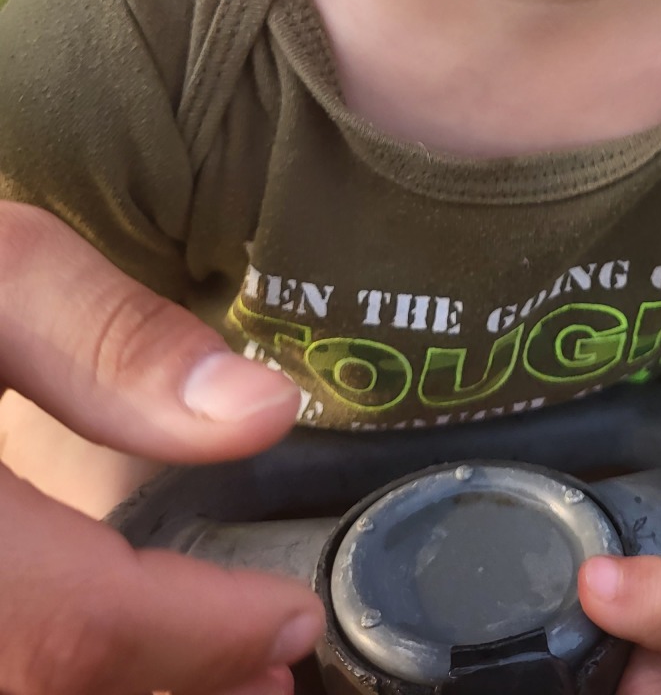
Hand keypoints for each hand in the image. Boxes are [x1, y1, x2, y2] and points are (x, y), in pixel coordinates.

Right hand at [0, 204, 324, 694]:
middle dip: (159, 691)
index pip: (72, 624)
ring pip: (2, 694)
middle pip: (31, 688)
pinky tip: (77, 656)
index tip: (290, 620)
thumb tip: (264, 414)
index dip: (198, 638)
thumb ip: (109, 344)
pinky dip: (32, 673)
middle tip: (264, 675)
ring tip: (195, 679)